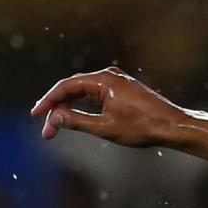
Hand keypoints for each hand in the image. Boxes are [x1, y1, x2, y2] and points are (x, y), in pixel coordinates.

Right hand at [30, 68, 184, 147]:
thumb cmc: (142, 127)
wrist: (172, 126)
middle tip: (46, 132)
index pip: (66, 87)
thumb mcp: (104, 128)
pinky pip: (95, 95)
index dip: (48, 101)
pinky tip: (74, 118)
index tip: (35, 115)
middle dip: (57, 109)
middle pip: (73, 89)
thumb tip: (54, 117)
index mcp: (104, 80)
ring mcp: (116, 82)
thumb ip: (76, 121)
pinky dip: (82, 106)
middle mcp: (109, 76)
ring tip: (55, 128)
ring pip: (83, 93)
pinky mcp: (122, 90)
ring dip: (68, 109)